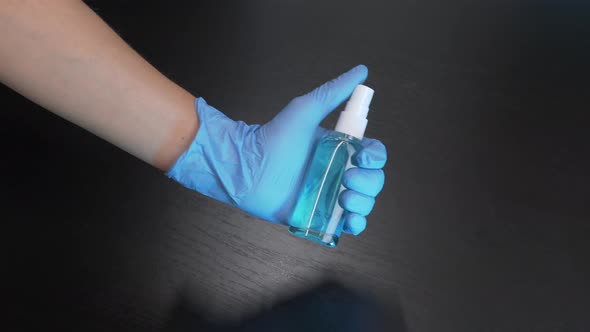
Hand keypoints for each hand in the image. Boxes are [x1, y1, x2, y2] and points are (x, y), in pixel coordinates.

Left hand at [167, 65, 386, 234]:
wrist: (246, 168)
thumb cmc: (272, 138)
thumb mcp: (305, 110)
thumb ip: (333, 92)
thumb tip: (360, 70)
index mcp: (339, 148)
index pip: (373, 154)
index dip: (375, 158)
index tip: (364, 157)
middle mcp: (338, 171)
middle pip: (373, 179)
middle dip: (369, 182)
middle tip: (346, 180)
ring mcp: (329, 195)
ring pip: (365, 202)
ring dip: (363, 202)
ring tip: (343, 198)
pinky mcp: (319, 215)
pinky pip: (347, 224)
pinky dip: (356, 224)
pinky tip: (349, 220)